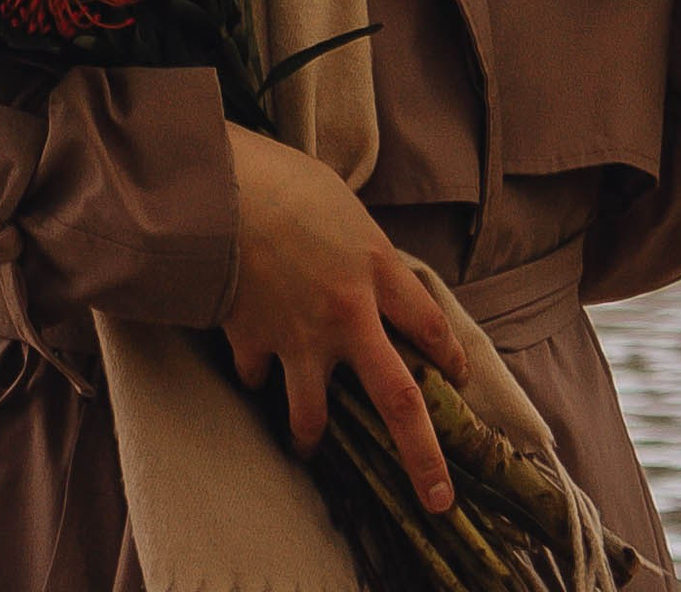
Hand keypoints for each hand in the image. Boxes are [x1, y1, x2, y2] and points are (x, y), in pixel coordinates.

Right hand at [221, 124, 471, 514]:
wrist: (221, 187)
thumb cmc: (284, 181)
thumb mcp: (342, 205)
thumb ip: (360, 247)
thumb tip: (367, 266)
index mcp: (377, 268)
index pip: (430, 326)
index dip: (449, 358)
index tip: (459, 379)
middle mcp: (349, 314)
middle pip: (399, 401)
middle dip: (422, 458)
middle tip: (438, 501)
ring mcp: (300, 336)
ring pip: (313, 417)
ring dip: (311, 437)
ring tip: (308, 445)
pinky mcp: (253, 342)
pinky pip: (256, 377)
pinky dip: (255, 375)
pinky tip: (251, 365)